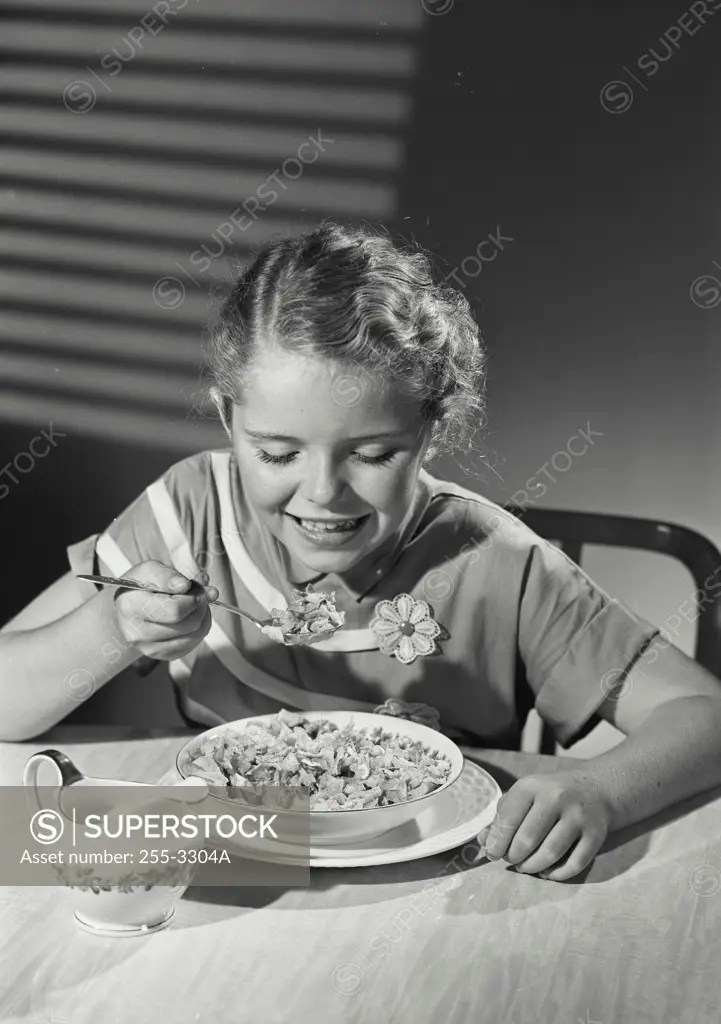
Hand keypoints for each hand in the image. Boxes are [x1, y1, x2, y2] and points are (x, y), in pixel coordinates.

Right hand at [112, 561, 218, 661]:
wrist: (127, 611)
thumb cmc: (141, 587)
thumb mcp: (150, 570)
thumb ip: (168, 575)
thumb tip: (185, 585)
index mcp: (130, 606)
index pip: (175, 609)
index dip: (193, 597)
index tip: (195, 586)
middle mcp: (136, 633)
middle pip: (188, 624)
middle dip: (200, 605)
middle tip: (200, 593)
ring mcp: (148, 648)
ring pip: (194, 634)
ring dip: (203, 616)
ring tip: (195, 603)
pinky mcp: (161, 656)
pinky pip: (193, 644)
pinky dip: (199, 629)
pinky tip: (191, 616)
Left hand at [476, 771, 612, 880]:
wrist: (594, 790)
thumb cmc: (549, 796)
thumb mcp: (524, 796)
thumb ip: (503, 817)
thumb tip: (484, 843)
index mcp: (532, 786)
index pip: (508, 819)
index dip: (496, 842)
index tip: (492, 853)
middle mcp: (556, 798)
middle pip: (527, 840)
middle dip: (513, 856)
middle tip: (511, 860)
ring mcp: (578, 816)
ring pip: (550, 854)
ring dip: (532, 867)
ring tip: (525, 867)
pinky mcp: (596, 835)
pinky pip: (574, 864)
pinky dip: (556, 874)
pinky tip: (546, 872)